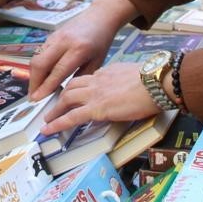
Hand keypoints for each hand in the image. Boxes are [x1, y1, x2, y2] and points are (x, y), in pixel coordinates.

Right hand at [28, 0, 135, 100]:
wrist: (99, 17)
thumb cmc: (101, 41)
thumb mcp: (97, 62)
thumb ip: (80, 78)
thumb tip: (64, 94)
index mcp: (79, 49)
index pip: (57, 71)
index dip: (45, 87)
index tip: (37, 99)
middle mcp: (63, 41)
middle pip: (40, 64)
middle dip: (34, 82)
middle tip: (33, 96)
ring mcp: (55, 37)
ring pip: (36, 58)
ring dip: (33, 75)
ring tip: (36, 89)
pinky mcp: (50, 35)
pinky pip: (39, 53)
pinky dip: (37, 66)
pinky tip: (41, 76)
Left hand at [39, 64, 158, 134]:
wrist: (155, 82)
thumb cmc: (153, 82)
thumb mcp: (135, 76)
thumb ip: (125, 82)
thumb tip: (126, 89)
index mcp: (107, 72)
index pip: (88, 79)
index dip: (79, 88)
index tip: (74, 94)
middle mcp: (97, 80)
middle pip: (72, 86)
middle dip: (61, 96)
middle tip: (53, 106)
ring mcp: (95, 94)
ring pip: (67, 98)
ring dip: (55, 109)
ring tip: (47, 119)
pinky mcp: (96, 108)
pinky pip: (72, 117)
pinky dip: (57, 123)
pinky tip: (48, 129)